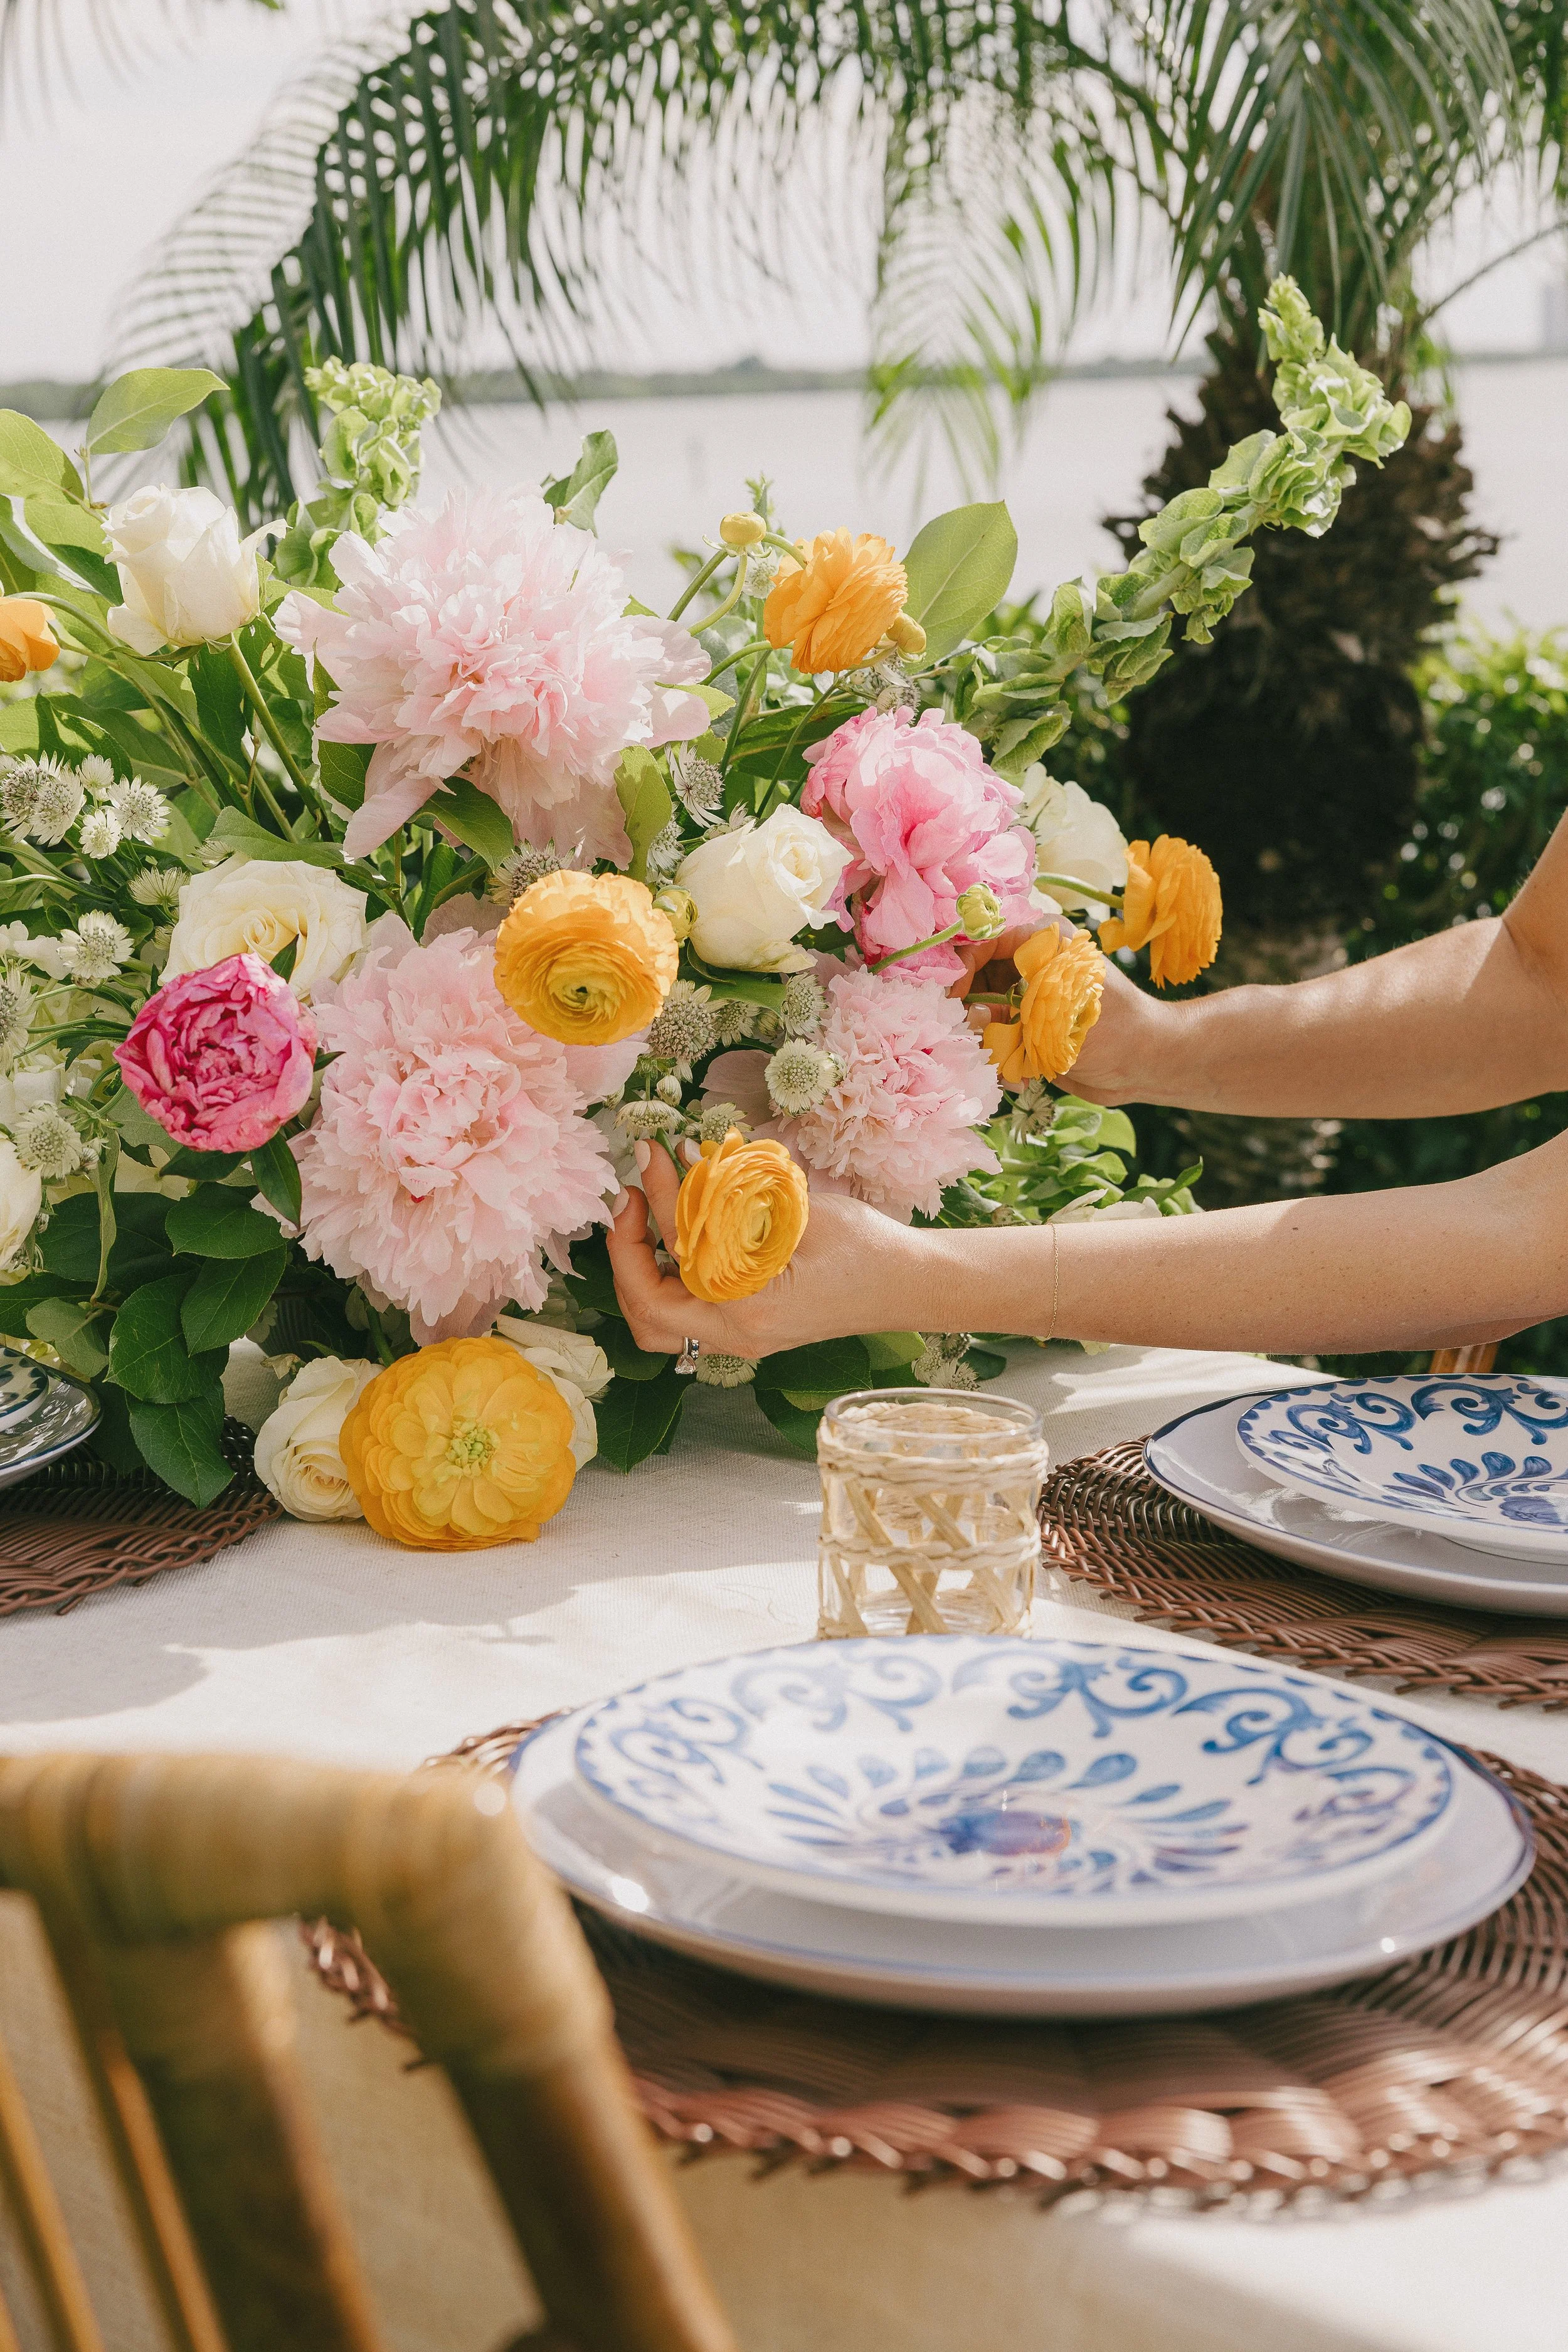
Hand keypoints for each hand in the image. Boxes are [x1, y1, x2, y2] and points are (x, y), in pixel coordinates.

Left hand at [606, 1143, 931, 1358]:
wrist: (909, 1285)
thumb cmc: (866, 1248)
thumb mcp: (800, 1213)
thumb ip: (736, 1197)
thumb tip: (682, 1159)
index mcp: (747, 1311)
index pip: (665, 1273)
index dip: (643, 1218)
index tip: (642, 1168)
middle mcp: (737, 1337)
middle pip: (645, 1315)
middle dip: (626, 1255)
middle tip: (631, 1197)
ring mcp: (741, 1338)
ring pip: (660, 1321)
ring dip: (642, 1269)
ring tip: (645, 1215)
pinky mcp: (748, 1326)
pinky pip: (688, 1311)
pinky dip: (670, 1273)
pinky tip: (679, 1229)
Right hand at [947, 923, 1169, 1104]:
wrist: (1148, 1063)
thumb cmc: (1114, 1030)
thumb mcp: (1055, 1015)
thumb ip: (1006, 1013)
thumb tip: (970, 1018)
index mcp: (1044, 939)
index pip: (983, 938)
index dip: (960, 966)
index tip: (951, 1000)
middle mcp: (1034, 961)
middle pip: (976, 973)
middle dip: (966, 1007)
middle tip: (963, 1036)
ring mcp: (1032, 993)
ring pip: (983, 1006)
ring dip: (982, 1037)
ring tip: (994, 1059)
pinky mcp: (1033, 1023)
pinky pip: (999, 1033)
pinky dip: (999, 1055)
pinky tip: (1016, 1075)